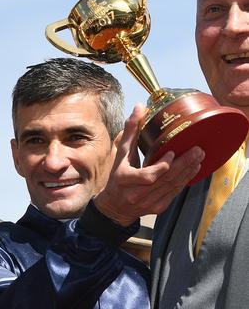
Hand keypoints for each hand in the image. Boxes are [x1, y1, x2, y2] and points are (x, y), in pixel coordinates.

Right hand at [94, 103, 204, 225]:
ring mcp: (149, 202)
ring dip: (188, 171)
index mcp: (125, 179)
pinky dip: (185, 180)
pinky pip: (174, 192)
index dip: (162, 167)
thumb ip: (131, 131)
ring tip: (199, 157)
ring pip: (173, 186)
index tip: (172, 153)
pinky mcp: (158, 207)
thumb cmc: (117, 176)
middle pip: (166, 179)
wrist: (115, 206)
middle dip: (184, 164)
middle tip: (197, 150)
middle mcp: (137, 193)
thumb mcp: (121, 153)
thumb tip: (140, 108)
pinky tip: (193, 169)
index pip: (148, 176)